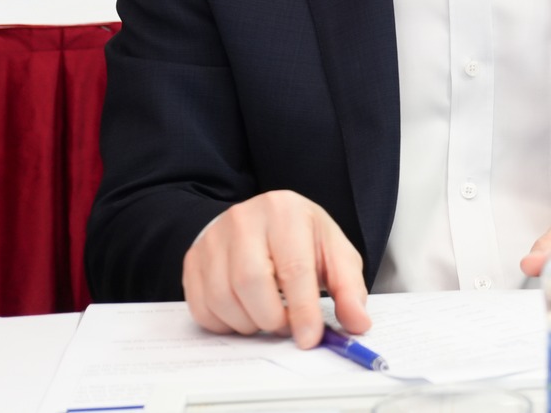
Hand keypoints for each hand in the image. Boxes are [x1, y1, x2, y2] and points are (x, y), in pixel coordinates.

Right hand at [182, 190, 369, 347]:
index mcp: (285, 212)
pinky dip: (226, 323)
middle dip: (272, 317)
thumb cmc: (299, 238)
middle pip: (250, 283)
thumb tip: (358, 323)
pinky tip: (246, 313)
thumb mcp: (333, 253)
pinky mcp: (192, 261)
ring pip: (223, 298)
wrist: (262, 221)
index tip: (309, 338)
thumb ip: (349, 288)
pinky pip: (202, 307)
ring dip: (249, 322)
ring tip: (269, 315)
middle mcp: (244, 220)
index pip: (293, 268)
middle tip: (287, 325)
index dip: (302, 310)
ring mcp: (213, 240)